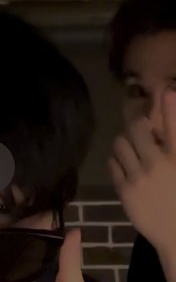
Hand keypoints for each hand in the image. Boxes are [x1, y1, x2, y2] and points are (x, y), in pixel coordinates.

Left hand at [109, 91, 175, 252]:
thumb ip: (173, 148)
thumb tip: (161, 130)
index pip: (174, 126)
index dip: (171, 105)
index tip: (167, 90)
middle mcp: (158, 164)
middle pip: (138, 128)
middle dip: (137, 124)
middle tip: (141, 130)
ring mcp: (139, 177)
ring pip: (120, 144)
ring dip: (125, 141)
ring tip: (131, 148)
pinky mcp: (124, 190)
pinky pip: (112, 164)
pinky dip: (117, 159)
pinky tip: (124, 164)